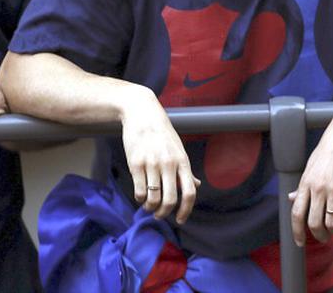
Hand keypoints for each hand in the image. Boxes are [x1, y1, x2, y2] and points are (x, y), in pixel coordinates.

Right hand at [121, 90, 199, 224]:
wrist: (142, 113)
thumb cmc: (162, 132)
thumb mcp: (178, 149)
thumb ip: (186, 170)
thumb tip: (196, 185)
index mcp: (182, 161)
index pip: (190, 192)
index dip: (186, 210)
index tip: (180, 219)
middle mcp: (168, 164)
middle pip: (170, 199)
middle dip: (164, 213)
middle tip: (160, 215)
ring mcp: (151, 164)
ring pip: (153, 199)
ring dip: (150, 208)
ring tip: (149, 207)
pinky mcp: (135, 163)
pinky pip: (139, 191)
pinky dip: (140, 199)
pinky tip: (140, 196)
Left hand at [288, 110, 332, 245]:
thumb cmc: (328, 150)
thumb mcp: (311, 166)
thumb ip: (302, 185)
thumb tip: (291, 198)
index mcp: (306, 182)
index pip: (296, 213)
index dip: (296, 231)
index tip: (299, 242)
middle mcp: (318, 188)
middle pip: (314, 223)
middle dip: (318, 236)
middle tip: (323, 237)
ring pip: (331, 223)